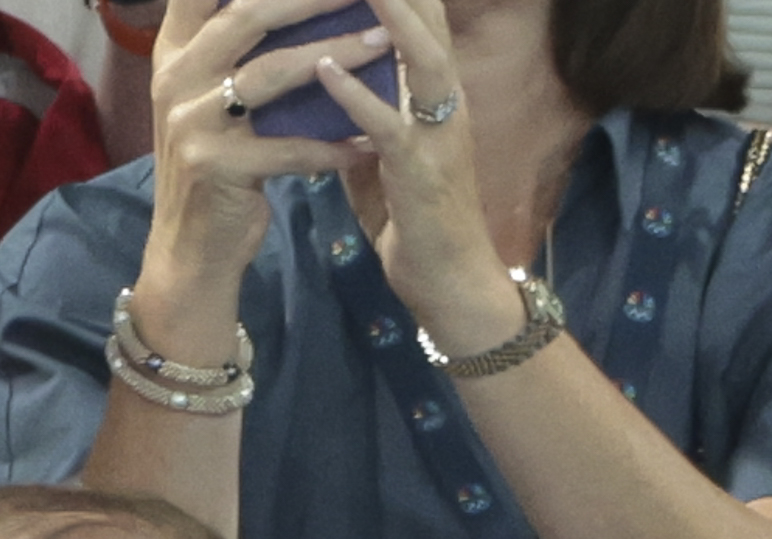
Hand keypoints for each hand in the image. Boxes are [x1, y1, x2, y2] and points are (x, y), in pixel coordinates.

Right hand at [131, 0, 386, 349]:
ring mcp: (189, 123)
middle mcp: (174, 79)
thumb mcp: (213, 95)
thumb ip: (238, 44)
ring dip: (336, 54)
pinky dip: (332, 146)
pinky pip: (286, 148)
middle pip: (246, 14)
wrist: (193, 246)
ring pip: (270, 73)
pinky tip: (368, 141)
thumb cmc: (220, 160)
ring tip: (384, 41)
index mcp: (175, 52)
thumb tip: (307, 0)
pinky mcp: (213, 167)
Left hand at [306, 0, 525, 349]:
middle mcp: (446, 99)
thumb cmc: (414, 214)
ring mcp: (438, 132)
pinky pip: (388, 125)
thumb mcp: (382, 149)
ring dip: (390, 16)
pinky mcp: (421, 172)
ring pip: (424, 58)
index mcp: (435, 90)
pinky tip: (324, 67)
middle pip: (429, 19)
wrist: (446, 279)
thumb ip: (362, 109)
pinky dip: (357, 94)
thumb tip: (328, 75)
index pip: (420, 16)